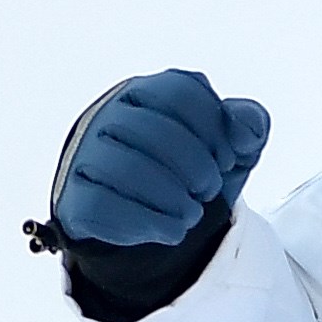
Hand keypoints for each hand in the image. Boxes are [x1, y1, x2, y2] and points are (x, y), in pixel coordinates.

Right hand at [48, 69, 270, 247]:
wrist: (148, 217)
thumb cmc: (186, 169)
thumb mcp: (228, 146)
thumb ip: (248, 125)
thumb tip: (244, 128)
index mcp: (146, 92)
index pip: (182, 91)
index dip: (216, 128)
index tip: (227, 159)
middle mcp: (107, 115)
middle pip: (156, 131)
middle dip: (196, 168)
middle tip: (208, 190)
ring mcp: (84, 155)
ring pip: (126, 169)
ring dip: (172, 197)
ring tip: (191, 214)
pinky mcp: (73, 197)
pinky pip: (104, 207)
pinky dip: (149, 223)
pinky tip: (172, 229)